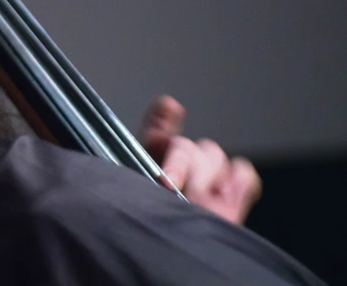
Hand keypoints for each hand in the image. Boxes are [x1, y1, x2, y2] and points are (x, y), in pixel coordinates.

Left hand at [140, 95, 261, 224]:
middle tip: (167, 182)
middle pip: (188, 145)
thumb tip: (141, 116)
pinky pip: (242, 173)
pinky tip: (222, 194)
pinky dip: (236, 179)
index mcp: (146, 162)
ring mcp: (206, 183)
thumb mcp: (127, 190)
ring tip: (192, 197)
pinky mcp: (230, 200)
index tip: (167, 108)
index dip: (161, 118)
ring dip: (204, 172)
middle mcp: (177, 169)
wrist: (160, 261)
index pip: (154, 131)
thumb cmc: (141, 224)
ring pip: (214, 155)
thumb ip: (132, 159)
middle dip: (180, 161)